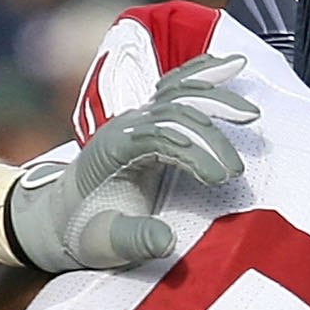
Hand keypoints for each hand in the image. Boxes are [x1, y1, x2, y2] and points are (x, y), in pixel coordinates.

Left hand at [5, 54, 256, 272]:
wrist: (58, 216)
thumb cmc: (82, 231)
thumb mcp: (104, 243)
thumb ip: (134, 239)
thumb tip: (167, 241)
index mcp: (113, 149)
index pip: (160, 139)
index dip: (194, 155)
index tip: (220, 181)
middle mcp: (125, 125)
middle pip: (176, 115)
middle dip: (212, 139)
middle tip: (237, 171)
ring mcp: (136, 119)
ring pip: (178, 95)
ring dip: (216, 99)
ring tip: (251, 111)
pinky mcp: (148, 120)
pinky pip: (176, 89)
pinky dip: (203, 76)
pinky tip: (229, 66)